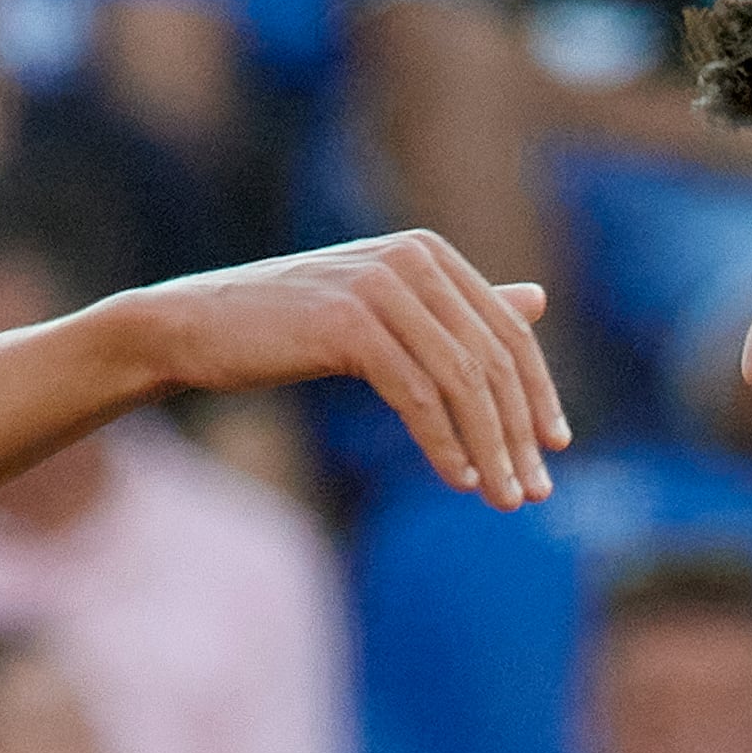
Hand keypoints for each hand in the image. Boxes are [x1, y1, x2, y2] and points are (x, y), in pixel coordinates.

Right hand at [119, 233, 566, 510]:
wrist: (196, 326)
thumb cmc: (286, 327)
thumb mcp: (384, 315)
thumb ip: (458, 311)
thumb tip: (537, 302)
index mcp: (429, 255)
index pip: (508, 331)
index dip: (538, 393)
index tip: (555, 448)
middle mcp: (412, 259)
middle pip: (492, 358)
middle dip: (518, 432)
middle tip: (534, 491)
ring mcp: (380, 287)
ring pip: (461, 380)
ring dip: (489, 448)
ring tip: (502, 497)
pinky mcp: (348, 322)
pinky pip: (415, 393)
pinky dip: (442, 442)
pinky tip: (456, 478)